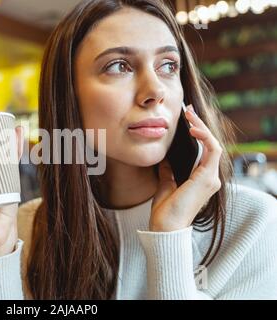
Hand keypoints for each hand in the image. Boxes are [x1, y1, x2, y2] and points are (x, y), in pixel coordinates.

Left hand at [150, 105, 222, 231]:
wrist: (165, 227)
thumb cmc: (165, 210)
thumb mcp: (165, 183)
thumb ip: (168, 170)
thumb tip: (165, 157)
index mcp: (201, 179)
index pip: (204, 151)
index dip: (197, 133)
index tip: (186, 119)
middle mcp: (210, 178)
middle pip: (209, 145)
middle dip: (199, 125)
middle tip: (188, 110)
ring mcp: (211, 179)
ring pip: (213, 144)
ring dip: (202, 127)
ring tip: (189, 115)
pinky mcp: (208, 178)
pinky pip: (212, 151)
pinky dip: (205, 137)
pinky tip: (193, 129)